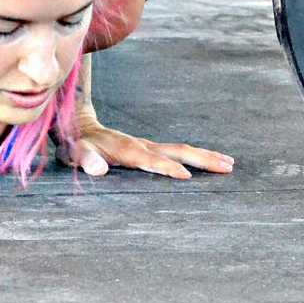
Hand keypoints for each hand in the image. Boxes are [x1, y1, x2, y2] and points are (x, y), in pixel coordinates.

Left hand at [56, 108, 233, 179]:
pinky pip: (175, 152)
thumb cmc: (75, 144)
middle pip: (177, 151)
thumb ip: (86, 160)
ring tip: (229, 163)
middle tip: (228, 166)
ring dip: (205, 156)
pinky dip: (195, 156)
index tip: (186, 178)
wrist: (78, 124)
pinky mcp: (148, 148)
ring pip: (180, 150)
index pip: (150, 160)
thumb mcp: (74, 153)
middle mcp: (141, 145)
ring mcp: (146, 145)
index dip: (166, 169)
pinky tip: (208, 162)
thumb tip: (99, 170)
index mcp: (126, 150)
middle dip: (202, 160)